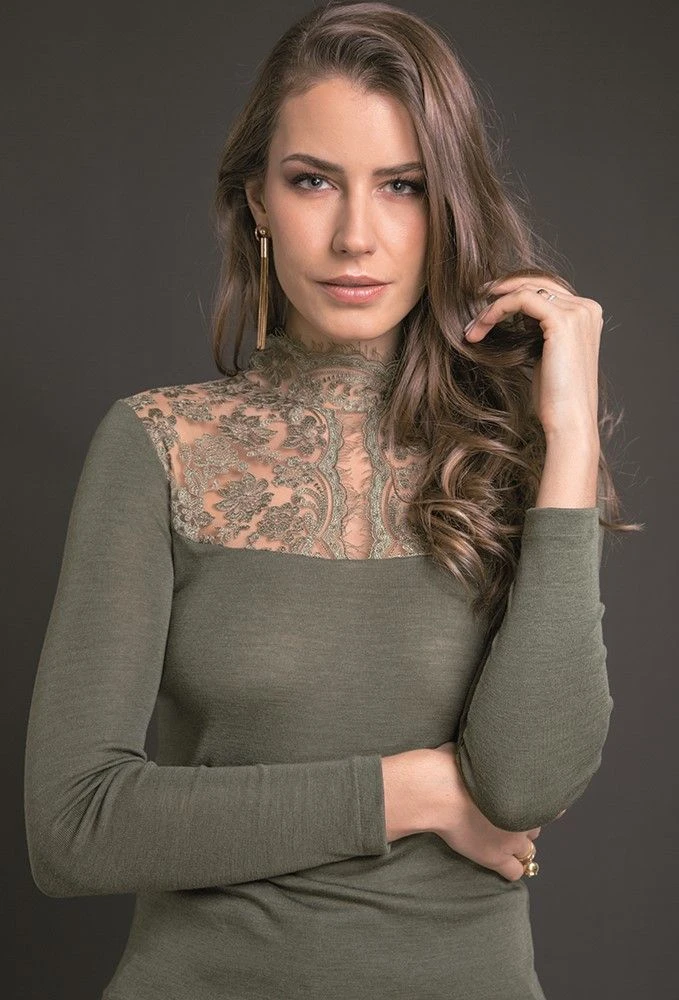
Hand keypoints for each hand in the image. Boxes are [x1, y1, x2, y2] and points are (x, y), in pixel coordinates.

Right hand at [424, 741, 547, 881]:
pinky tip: (501, 860)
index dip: (533, 801)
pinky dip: (511, 867)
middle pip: (535, 824)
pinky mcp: (495, 857)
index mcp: (523, 788)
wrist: (437, 791)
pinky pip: (515, 871)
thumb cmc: (450, 765)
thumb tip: (484, 748)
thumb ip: (487, 756)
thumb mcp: (472, 749)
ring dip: (518, 843)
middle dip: (524, 822)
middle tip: (504, 816)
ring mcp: (511, 838)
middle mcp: (523, 814)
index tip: (522, 799)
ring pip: (528, 848)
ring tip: (502, 838)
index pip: (547, 802)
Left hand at [464, 275, 602, 438]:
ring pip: (525, 289)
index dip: (511, 294)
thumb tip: (513, 314)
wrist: (568, 421)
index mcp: (586, 314)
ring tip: (472, 328)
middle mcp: (587, 308)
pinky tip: (479, 328)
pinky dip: (496, 310)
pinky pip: (521, 299)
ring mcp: (578, 312)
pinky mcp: (563, 320)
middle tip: (472, 308)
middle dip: (500, 293)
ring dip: (492, 305)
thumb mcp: (543, 355)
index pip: (544, 289)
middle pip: (535, 282)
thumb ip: (535, 330)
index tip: (484, 309)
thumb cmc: (554, 398)